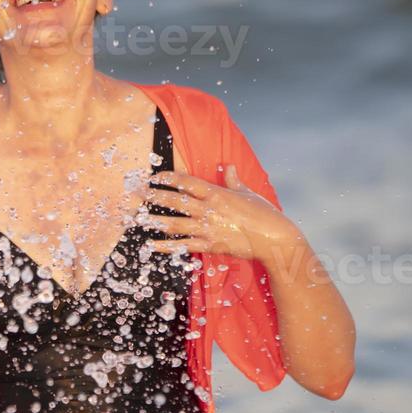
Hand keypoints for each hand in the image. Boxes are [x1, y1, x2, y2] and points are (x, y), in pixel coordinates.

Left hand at [140, 164, 304, 263]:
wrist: (274, 238)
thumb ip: (233, 180)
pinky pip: (184, 246)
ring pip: (175, 223)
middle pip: (175, 201)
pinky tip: (151, 245)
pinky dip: (166, 246)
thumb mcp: (247, 193)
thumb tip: (228, 165)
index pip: (187, 182)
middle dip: (154, 197)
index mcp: (217, 193)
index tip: (155, 177)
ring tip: (138, 219)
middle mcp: (209, 209)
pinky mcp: (210, 245)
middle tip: (138, 194)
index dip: (169, 178)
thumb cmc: (263, 213)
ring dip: (155, 221)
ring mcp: (208, 228)